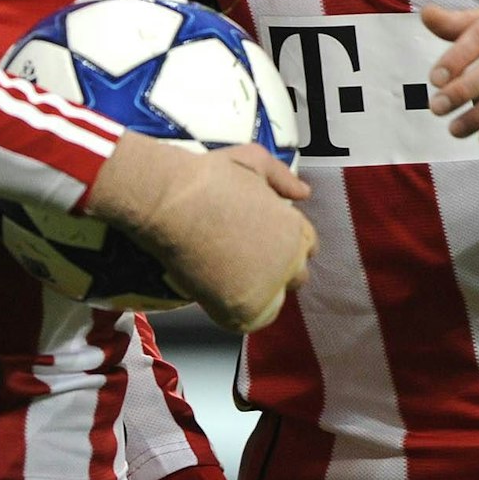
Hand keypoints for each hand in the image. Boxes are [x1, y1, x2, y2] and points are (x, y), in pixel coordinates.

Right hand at [86, 134, 315, 333]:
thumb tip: (303, 193)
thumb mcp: (252, 159)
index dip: (285, 245)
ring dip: (260, 292)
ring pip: (274, 300)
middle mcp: (289, 260)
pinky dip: (243, 312)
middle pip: (295, 276)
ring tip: (231, 277)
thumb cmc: (207, 178)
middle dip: (276, 269)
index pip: (307, 247)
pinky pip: (254, 320)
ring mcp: (267, 286)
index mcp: (294, 228)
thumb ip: (282, 176)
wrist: (171, 203)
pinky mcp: (243, 308)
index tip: (264, 245)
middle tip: (244, 260)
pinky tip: (224, 294)